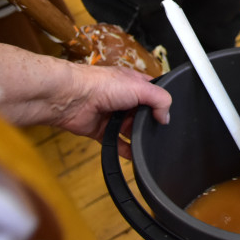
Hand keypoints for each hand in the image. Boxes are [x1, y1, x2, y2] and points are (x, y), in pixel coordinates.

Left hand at [49, 63, 171, 159]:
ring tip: (146, 144)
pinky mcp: (101, 130)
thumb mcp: (140, 87)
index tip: (167, 115)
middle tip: (155, 130)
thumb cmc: (101, 84)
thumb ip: (160, 100)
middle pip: (143, 114)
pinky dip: (125, 150)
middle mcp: (123, 98)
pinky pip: (116, 143)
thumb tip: (166, 117)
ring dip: (138, 137)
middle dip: (149, 123)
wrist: (72, 98)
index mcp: (133, 83)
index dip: (161, 103)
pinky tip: (133, 155)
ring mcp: (112, 115)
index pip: (153, 93)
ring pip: (130, 130)